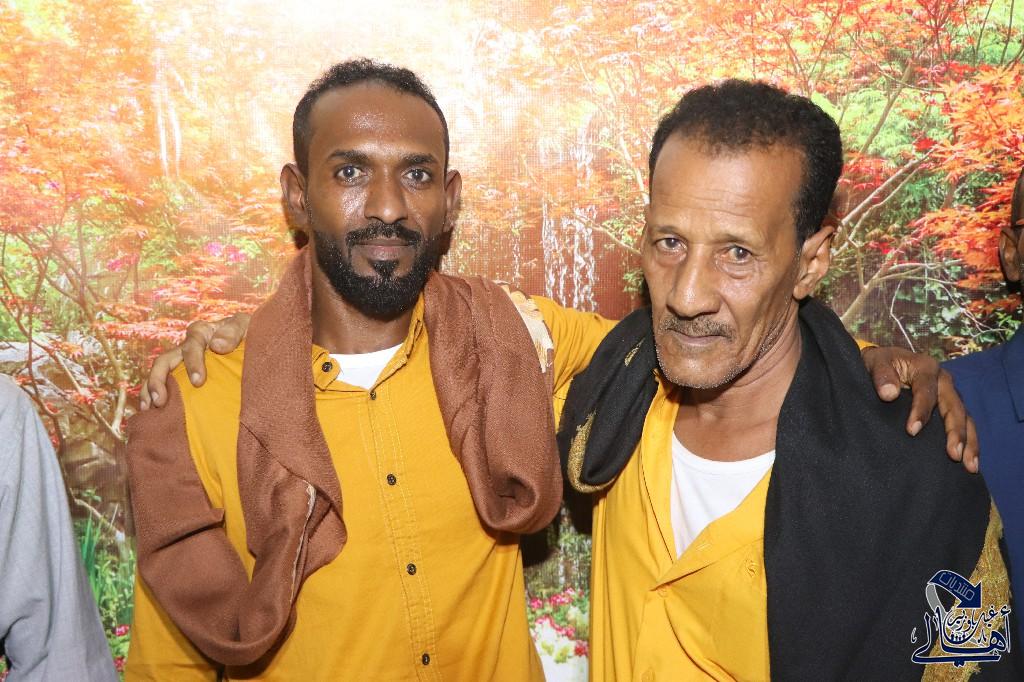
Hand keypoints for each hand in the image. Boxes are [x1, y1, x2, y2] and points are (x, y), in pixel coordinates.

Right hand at [139, 312, 250, 409]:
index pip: (192, 344)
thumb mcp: (245, 326)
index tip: (198, 381)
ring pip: (159, 373)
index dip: (193, 362)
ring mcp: (182, 361)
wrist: (254, 342)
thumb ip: (233, 332)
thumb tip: (216, 346)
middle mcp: (188, 346)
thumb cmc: (248, 334)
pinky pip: (163, 384)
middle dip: (159, 380)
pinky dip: (153, 395)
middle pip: (165, 360)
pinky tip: (151, 412)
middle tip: (161, 400)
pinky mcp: (182, 375)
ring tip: (149, 408)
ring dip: (150, 389)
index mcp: (202, 333)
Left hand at [862, 345, 977, 472]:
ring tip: (969, 465)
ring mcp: (949, 394)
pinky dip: (968, 442)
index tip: (912, 431)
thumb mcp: (875, 362)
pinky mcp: (949, 407)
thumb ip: (881, 375)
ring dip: (969, 442)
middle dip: (956, 432)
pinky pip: (963, 424)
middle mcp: (943, 381)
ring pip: (964, 418)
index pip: (927, 392)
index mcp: (926, 368)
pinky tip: (969, 462)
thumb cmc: (878, 363)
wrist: (882, 362)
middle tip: (954, 455)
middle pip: (954, 408)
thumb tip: (889, 394)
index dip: (921, 411)